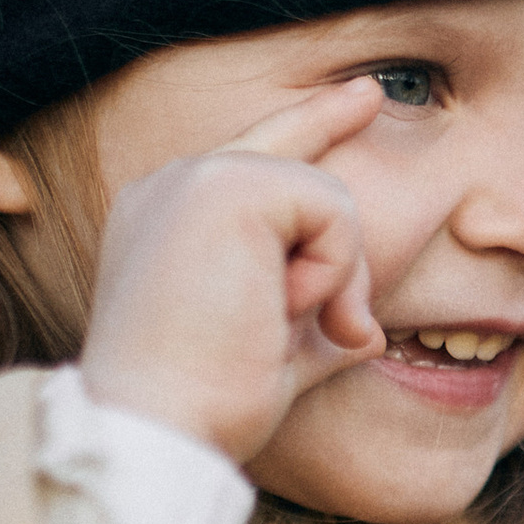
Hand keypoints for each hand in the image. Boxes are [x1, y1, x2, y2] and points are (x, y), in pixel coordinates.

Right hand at [80, 78, 386, 467]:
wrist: (157, 427)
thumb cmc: (201, 409)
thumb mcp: (270, 357)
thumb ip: (313, 327)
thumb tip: (365, 333)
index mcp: (168, 219)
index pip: (255, 155)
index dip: (316, 122)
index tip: (365, 96)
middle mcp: (171, 185)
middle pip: (298, 157)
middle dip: (337, 226)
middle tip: (336, 248)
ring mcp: (195, 178)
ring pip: (326, 198)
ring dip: (330, 278)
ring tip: (277, 325)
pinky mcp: (226, 187)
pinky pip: (334, 210)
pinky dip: (331, 271)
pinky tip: (281, 308)